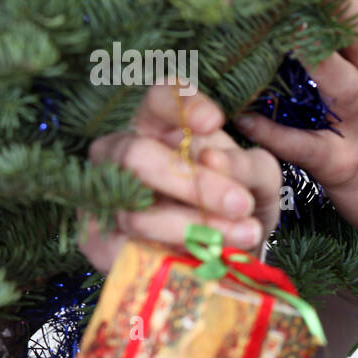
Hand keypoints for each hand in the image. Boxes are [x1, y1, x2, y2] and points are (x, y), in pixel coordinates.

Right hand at [77, 81, 282, 273]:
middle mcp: (122, 153)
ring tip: (244, 234)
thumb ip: (245, 165)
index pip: (160, 98)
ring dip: (195, 228)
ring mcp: (104, 197)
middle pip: (137, 155)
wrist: (230, 251)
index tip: (214, 121)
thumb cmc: (240, 198)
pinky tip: (206, 259)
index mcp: (160, 124)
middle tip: (241, 203)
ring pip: (136, 212)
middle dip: (193, 183)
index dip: (182, 105)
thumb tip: (211, 158)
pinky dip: (173, 256)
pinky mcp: (99, 242)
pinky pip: (127, 251)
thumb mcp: (259, 179)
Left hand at [233, 0, 357, 280]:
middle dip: (327, 2)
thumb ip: (346, 70)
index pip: (357, 19)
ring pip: (341, 85)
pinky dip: (272, 131)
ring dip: (312, 55)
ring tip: (275, 26)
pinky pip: (306, 147)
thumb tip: (304, 31)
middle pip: (357, 37)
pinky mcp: (345, 168)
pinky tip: (239, 117)